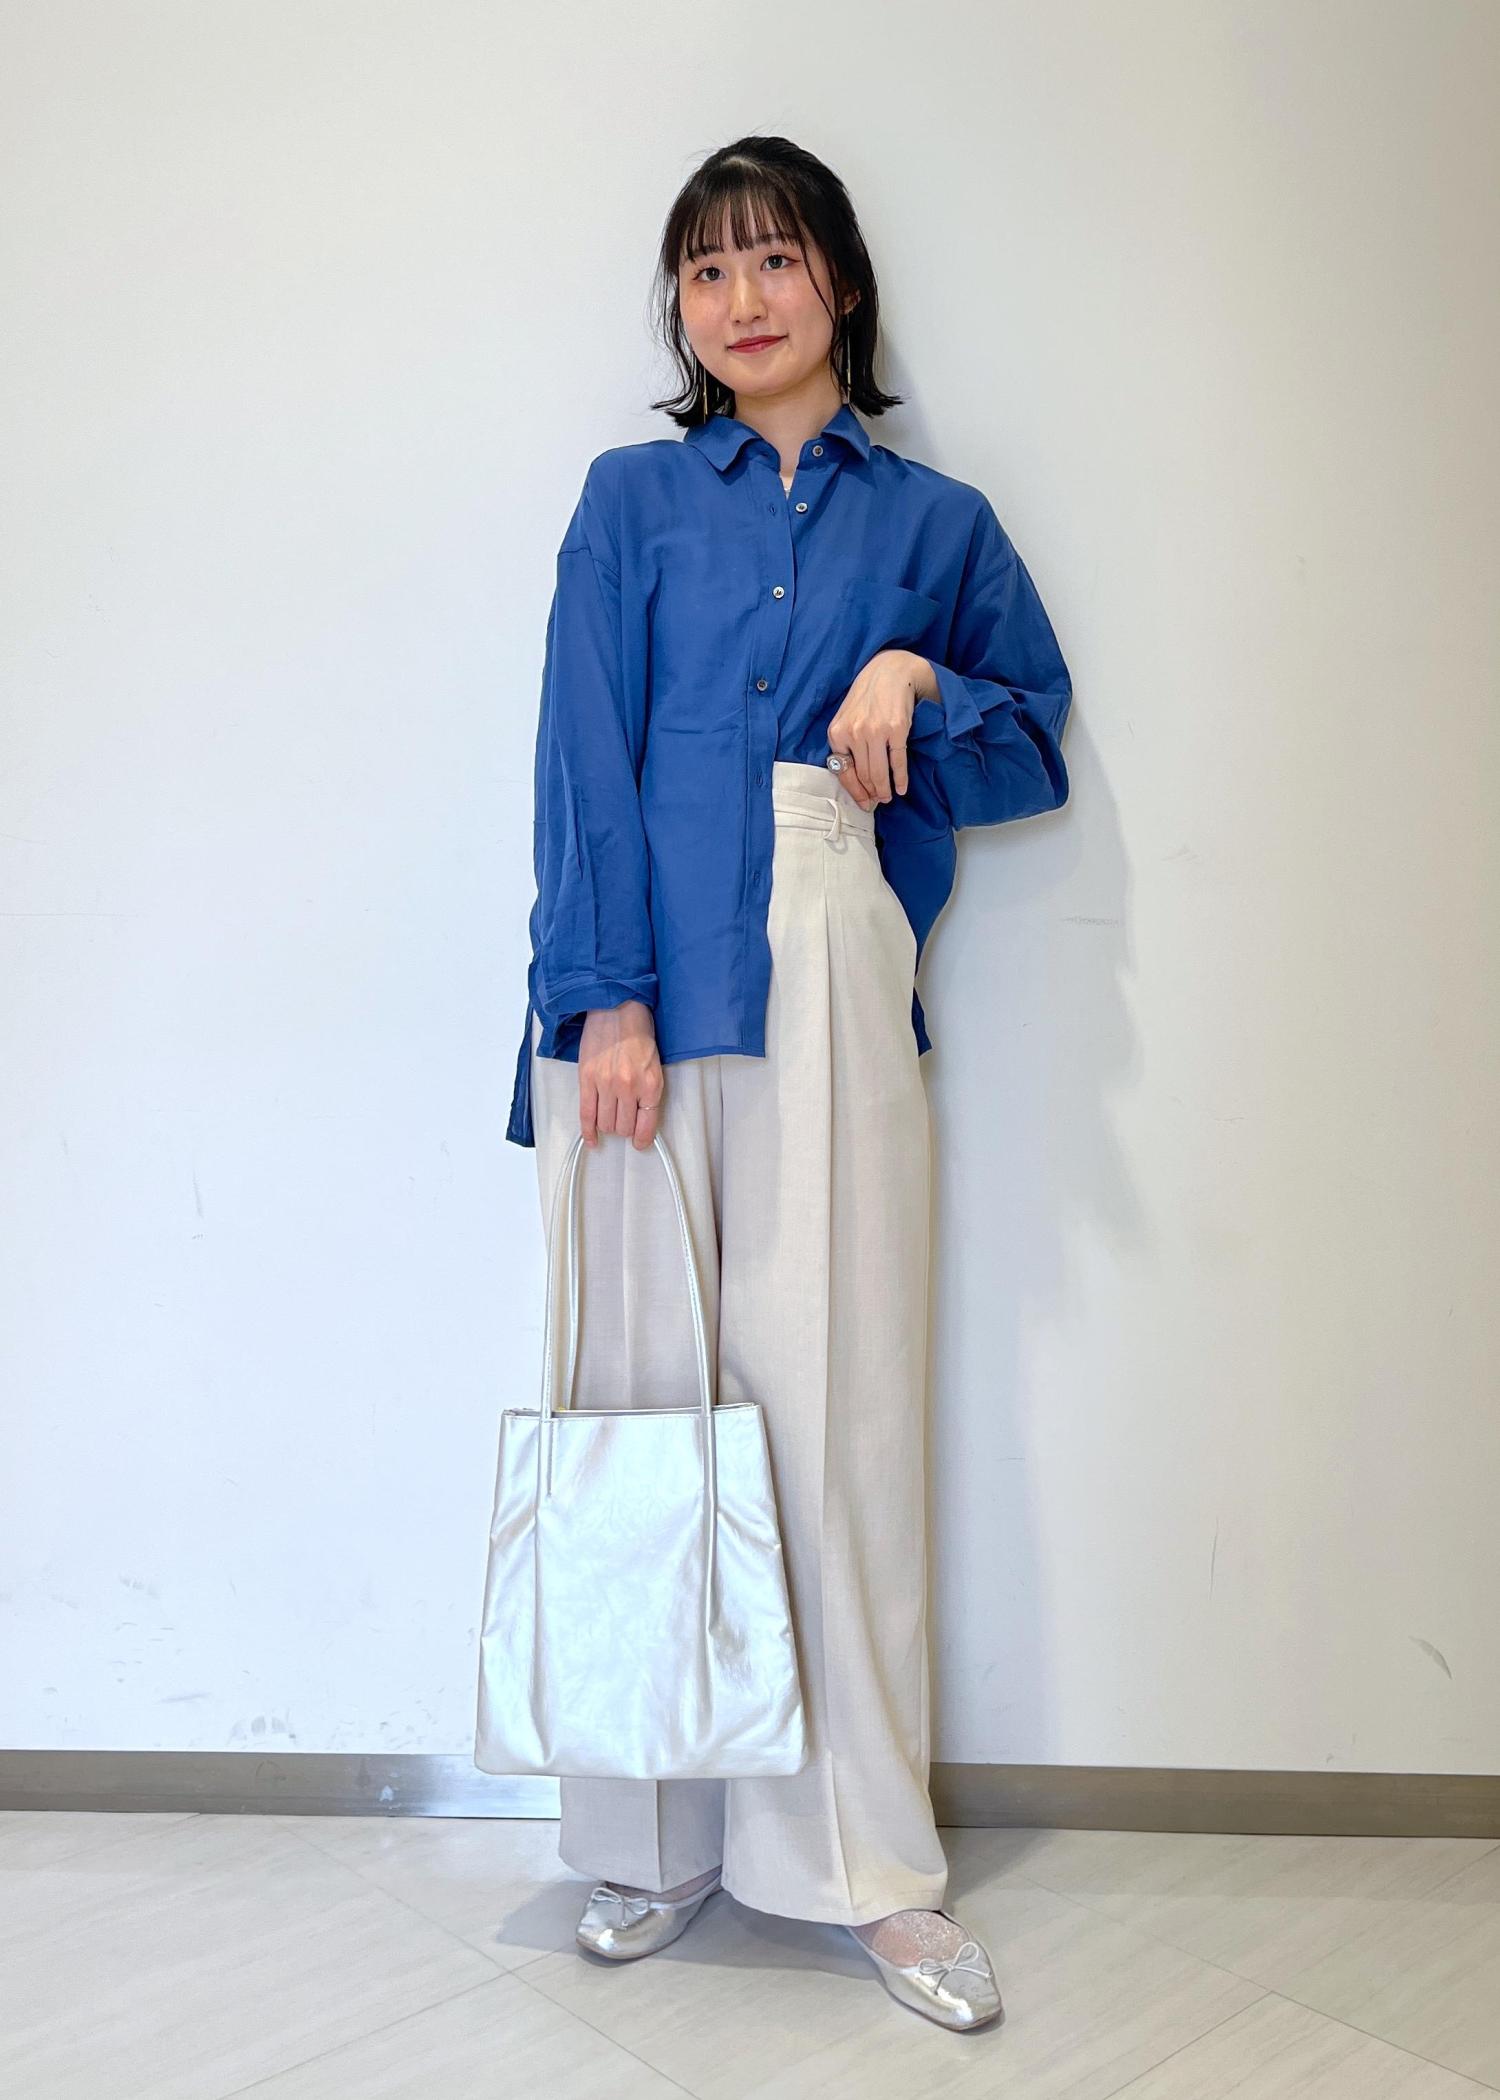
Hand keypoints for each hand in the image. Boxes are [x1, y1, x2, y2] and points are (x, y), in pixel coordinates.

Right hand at [578, 1001, 662, 1150]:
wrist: (617, 1007)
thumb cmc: (638, 1031)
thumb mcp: (654, 1064)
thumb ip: (649, 1090)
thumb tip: (642, 1117)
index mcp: (650, 1084)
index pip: (646, 1124)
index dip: (642, 1138)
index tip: (640, 1143)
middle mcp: (629, 1087)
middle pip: (623, 1127)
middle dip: (624, 1129)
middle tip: (623, 1121)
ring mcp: (606, 1084)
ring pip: (605, 1123)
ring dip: (608, 1126)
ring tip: (609, 1118)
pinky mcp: (587, 1079)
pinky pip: (586, 1114)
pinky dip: (588, 1131)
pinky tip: (591, 1139)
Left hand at [826, 649, 935, 809]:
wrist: (891, 670)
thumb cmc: (868, 694)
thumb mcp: (847, 715)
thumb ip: (847, 742)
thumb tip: (855, 776)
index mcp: (837, 731)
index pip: (843, 771)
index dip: (854, 791)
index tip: (863, 803)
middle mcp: (854, 733)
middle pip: (863, 775)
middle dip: (871, 792)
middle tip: (878, 801)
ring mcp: (875, 732)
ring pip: (878, 772)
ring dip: (885, 789)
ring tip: (889, 796)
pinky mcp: (896, 729)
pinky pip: (897, 762)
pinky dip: (901, 779)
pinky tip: (902, 788)